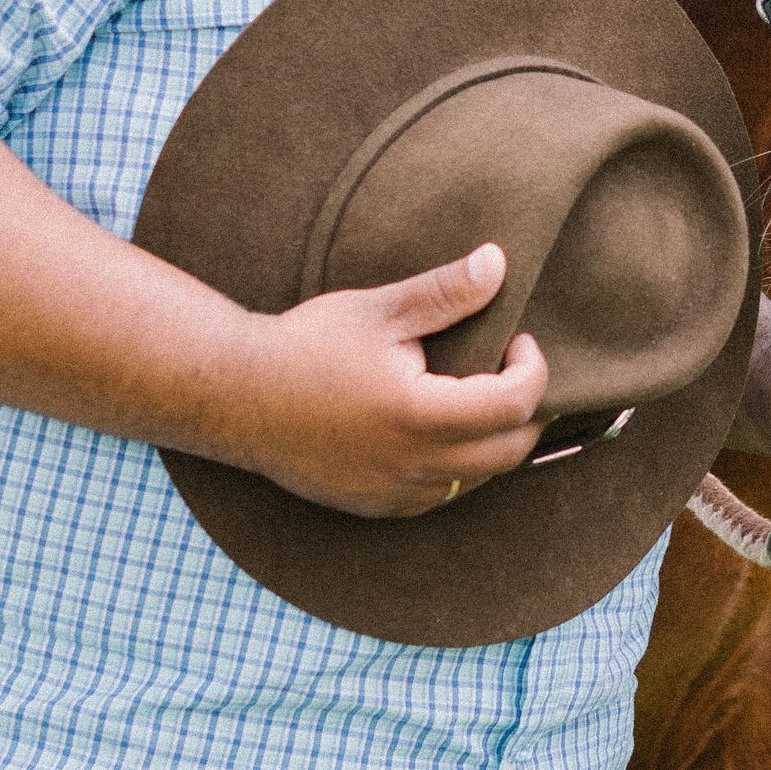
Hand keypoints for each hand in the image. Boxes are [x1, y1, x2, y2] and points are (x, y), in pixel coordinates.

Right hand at [196, 243, 549, 517]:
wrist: (237, 396)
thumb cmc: (307, 345)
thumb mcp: (380, 310)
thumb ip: (445, 292)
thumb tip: (497, 263)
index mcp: (422, 415)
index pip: (516, 404)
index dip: (533, 369)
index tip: (518, 339)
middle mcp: (415, 466)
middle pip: (511, 452)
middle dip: (526, 411)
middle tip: (512, 370)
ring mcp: (395, 493)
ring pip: (478, 480)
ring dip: (493, 441)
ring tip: (477, 395)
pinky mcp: (375, 506)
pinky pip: (440, 495)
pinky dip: (457, 466)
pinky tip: (437, 429)